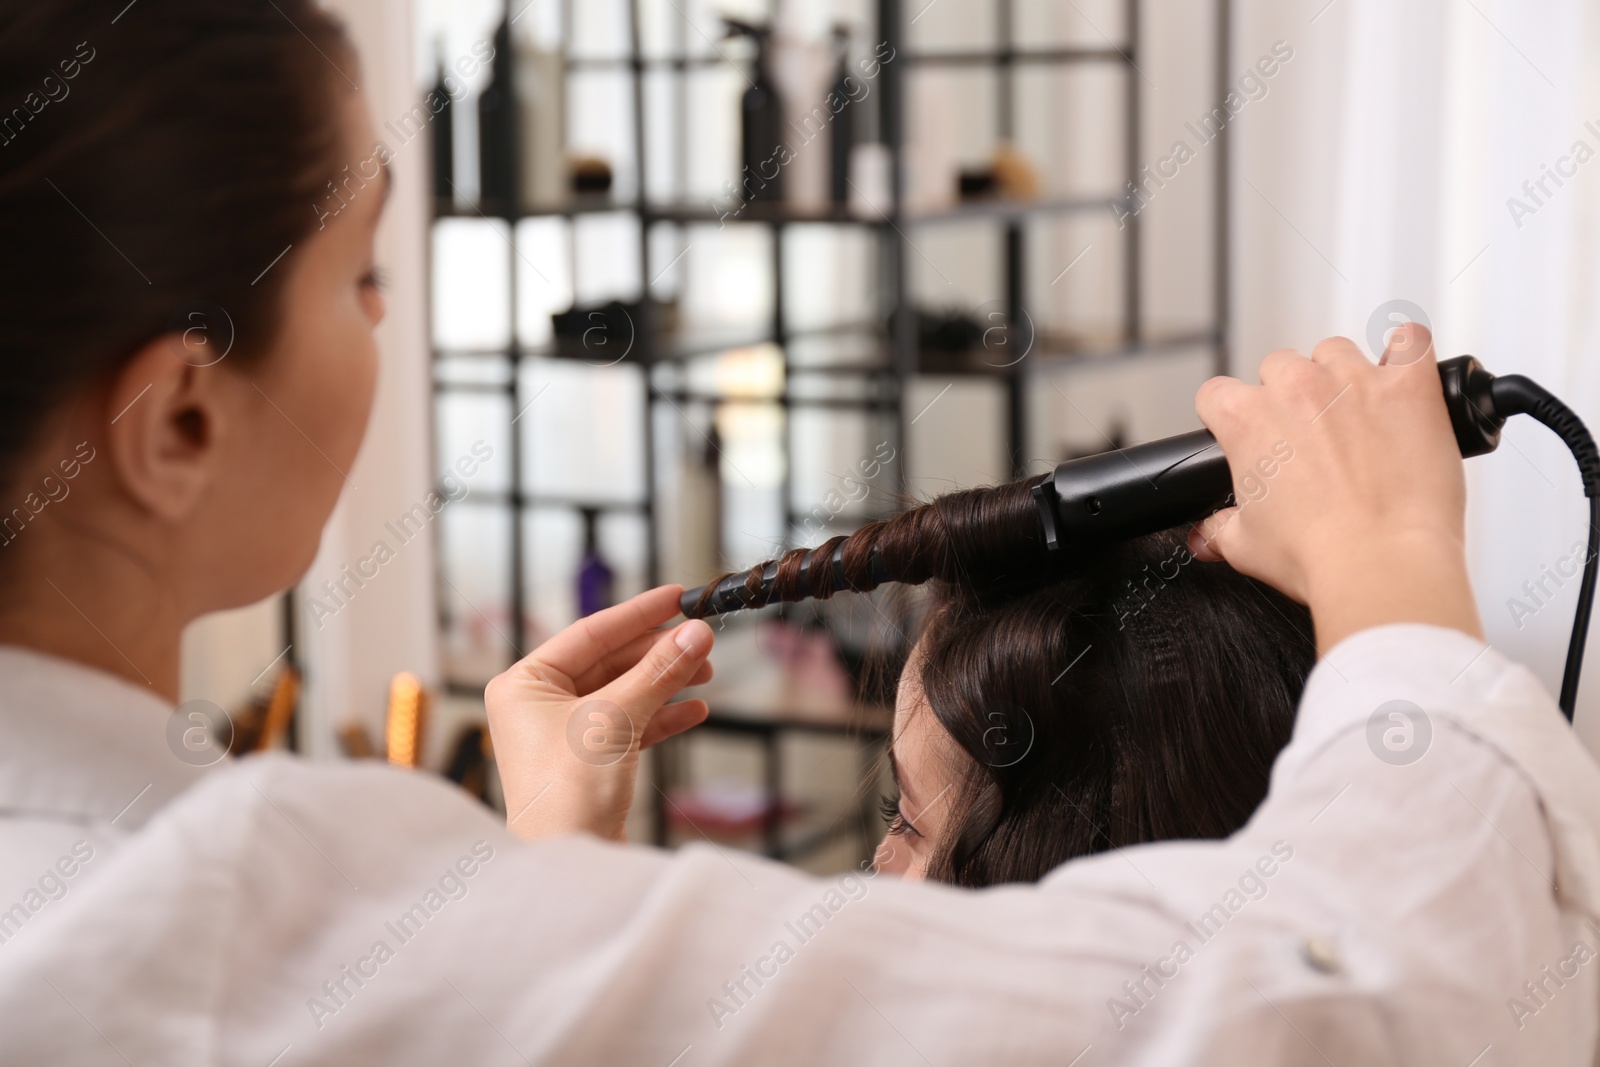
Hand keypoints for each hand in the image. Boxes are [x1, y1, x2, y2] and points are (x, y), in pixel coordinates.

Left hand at [485, 585, 713, 841]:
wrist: (568, 866)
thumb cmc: (566, 795)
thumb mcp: (616, 718)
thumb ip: (659, 671)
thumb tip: (695, 633)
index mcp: (523, 684)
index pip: (589, 633)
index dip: (638, 614)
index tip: (677, 597)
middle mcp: (536, 706)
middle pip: (609, 662)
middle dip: (658, 652)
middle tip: (702, 638)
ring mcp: (561, 736)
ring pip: (622, 693)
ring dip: (665, 682)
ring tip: (705, 670)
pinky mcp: (586, 764)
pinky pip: (628, 726)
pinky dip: (661, 716)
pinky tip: (694, 709)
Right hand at [1187, 323, 1482, 653]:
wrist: (1381, 565)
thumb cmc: (1317, 554)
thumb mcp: (1245, 546)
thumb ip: (1218, 531)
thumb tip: (1206, 535)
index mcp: (1247, 420)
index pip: (1217, 393)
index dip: (1228, 414)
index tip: (1248, 432)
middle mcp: (1296, 389)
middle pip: (1279, 365)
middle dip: (1288, 396)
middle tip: (1309, 436)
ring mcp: (1354, 381)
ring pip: (1335, 351)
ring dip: (1340, 375)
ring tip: (1356, 415)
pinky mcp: (1409, 387)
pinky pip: (1410, 341)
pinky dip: (1406, 353)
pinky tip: (1402, 378)